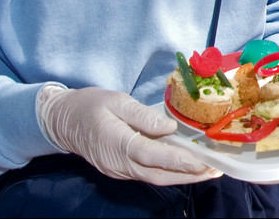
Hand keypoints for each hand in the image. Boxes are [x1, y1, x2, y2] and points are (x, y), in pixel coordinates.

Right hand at [36, 85, 219, 184]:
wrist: (62, 121)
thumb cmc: (90, 106)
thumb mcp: (116, 101)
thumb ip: (142, 115)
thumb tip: (169, 129)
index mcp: (117, 142)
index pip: (152, 155)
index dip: (178, 160)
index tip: (201, 162)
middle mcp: (119, 163)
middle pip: (158, 174)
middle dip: (189, 175)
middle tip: (216, 170)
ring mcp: (119, 170)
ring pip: (155, 178)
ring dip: (182, 177)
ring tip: (208, 172)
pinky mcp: (120, 170)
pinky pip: (148, 175)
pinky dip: (169, 173)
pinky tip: (185, 168)